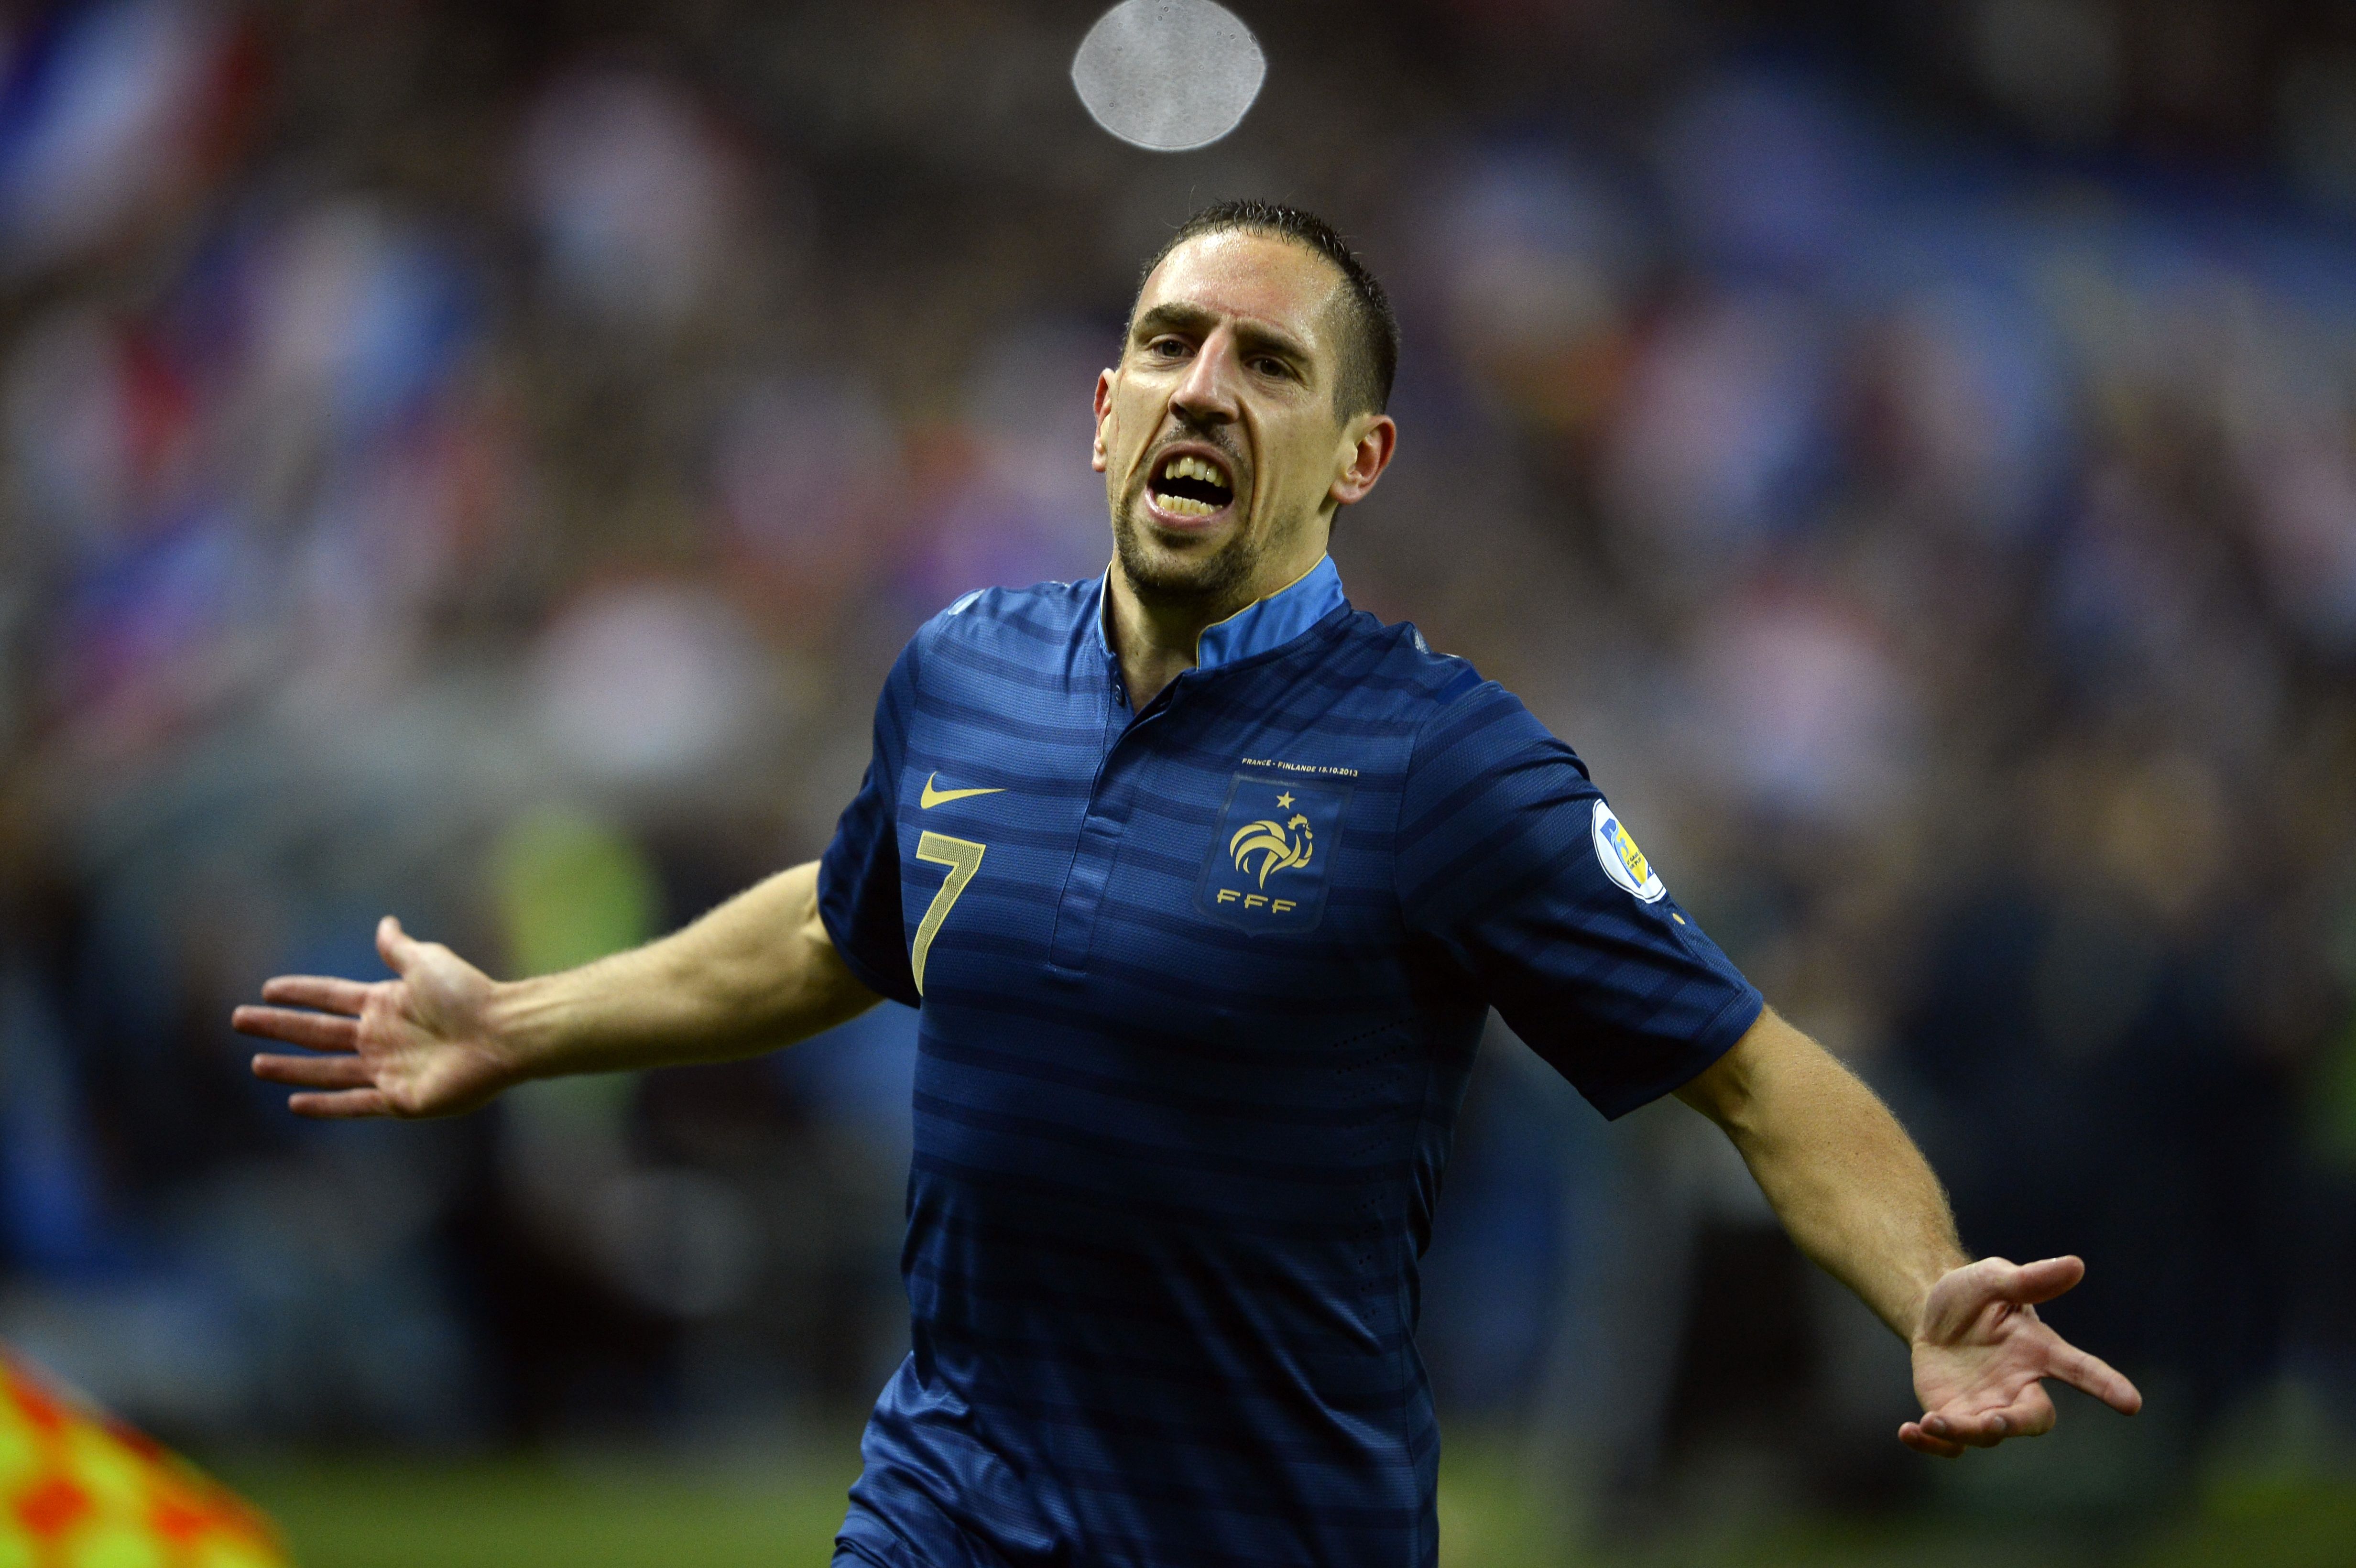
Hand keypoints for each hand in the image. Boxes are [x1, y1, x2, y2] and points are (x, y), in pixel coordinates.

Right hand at [235, 916, 520, 1117]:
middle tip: (238, 1020)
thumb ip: (400, 949)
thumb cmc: (470, 994)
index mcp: (386, 1003)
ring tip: (257, 1064)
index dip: (300, 993)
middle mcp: (381, 1037)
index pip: (330, 997)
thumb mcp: (428, 963)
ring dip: (292, 1068)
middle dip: (279, 1027)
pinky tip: (295, 1104)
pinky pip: (353, 1104)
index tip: (267, 989)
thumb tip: (385, 923)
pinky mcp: (399, 1099)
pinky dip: (325, 1106)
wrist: (502, 1032)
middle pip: (317, 1032)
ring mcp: (388, 1069)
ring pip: (327, 1070)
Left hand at [1902, 1255, 2141, 1456]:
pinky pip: (1949, 1443)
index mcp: (2038, 1352)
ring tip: (1934, 1420)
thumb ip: (2030, 1280)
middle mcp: (2018, 1387)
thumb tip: (2075, 1265)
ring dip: (1963, 1432)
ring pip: (1986, 1433)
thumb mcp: (1994, 1279)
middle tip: (1996, 1422)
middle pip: (2033, 1418)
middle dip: (2017, 1424)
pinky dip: (1931, 1443)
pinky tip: (1908, 1432)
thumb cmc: (1972, 1294)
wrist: (1929, 1310)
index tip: (2132, 1403)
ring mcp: (1986, 1406)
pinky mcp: (1953, 1415)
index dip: (2106, 1385)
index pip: (2080, 1370)